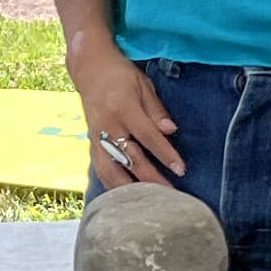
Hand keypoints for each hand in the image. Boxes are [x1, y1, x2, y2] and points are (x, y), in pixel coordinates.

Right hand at [72, 42, 185, 188]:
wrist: (89, 68)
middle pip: (130, 158)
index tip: (180, 170)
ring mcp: (96, 136)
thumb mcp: (143, 85)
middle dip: (150, 179)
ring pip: (110, 170)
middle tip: (169, 195)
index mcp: (123, 107)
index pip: (147, 136)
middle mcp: (107, 125)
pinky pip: (101, 169)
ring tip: (146, 203)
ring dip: (128, 189)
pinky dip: (113, 185)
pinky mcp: (91, 143)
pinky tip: (124, 198)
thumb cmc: (121, 75)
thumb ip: (156, 110)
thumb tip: (171, 131)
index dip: (165, 154)